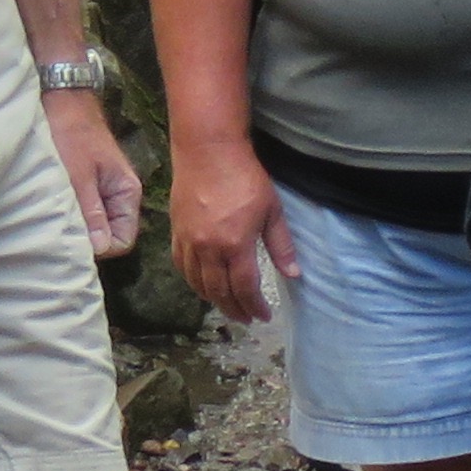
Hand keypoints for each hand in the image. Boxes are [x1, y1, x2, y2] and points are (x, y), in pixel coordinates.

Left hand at [46, 86, 143, 255]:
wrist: (59, 97)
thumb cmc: (70, 132)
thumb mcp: (78, 175)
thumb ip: (90, 212)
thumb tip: (99, 249)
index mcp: (126, 193)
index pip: (122, 240)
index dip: (100, 246)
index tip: (73, 237)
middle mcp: (118, 196)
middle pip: (108, 235)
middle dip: (86, 238)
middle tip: (58, 228)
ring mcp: (102, 191)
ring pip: (92, 224)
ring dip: (74, 224)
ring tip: (52, 215)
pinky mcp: (85, 185)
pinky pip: (81, 211)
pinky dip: (67, 212)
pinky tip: (50, 204)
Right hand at [170, 141, 293, 325]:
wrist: (208, 152)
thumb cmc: (246, 178)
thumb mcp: (272, 211)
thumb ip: (281, 245)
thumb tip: (294, 274)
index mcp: (236, 245)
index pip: (245, 288)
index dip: (254, 306)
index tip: (263, 316)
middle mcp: (208, 249)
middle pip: (220, 292)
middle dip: (234, 309)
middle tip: (246, 318)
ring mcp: (189, 242)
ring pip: (198, 283)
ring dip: (214, 299)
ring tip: (227, 306)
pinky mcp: (176, 233)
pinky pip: (182, 267)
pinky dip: (193, 281)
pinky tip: (203, 285)